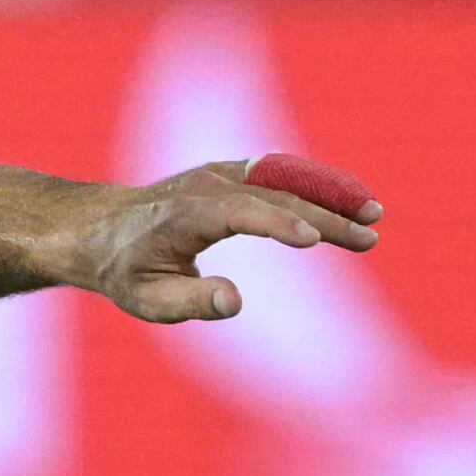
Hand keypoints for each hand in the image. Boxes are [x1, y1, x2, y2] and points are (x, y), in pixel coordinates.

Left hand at [75, 151, 382, 323]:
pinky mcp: (232, 172)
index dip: (276, 223)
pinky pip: (282, 173)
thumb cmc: (125, 271)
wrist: (102, 227)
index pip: (237, 213)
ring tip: (373, 216)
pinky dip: (317, 184)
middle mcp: (206, 185)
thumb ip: (189, 303)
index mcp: (183, 215)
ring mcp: (221, 173)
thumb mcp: (146, 300)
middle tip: (369, 239)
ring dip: (331, 193)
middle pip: (275, 195)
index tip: (313, 240)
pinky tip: (350, 203)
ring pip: (285, 177)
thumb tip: (235, 302)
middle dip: (325, 215)